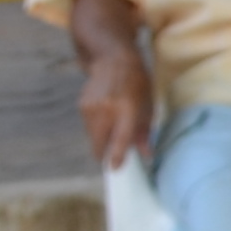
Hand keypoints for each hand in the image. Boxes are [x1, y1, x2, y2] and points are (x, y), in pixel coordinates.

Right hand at [74, 50, 151, 172]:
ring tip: (113, 130)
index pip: (120, 139)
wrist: (114, 61)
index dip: (117, 156)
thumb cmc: (138, 85)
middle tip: (113, 157)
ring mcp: (90, 108)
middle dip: (105, 153)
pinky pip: (89, 127)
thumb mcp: (149, 107)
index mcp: (126, 109)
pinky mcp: (81, 106)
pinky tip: (106, 118)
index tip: (115, 169)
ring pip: (93, 137)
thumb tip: (146, 156)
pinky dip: (97, 129)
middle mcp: (106, 110)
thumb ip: (145, 133)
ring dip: (102, 140)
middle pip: (100, 143)